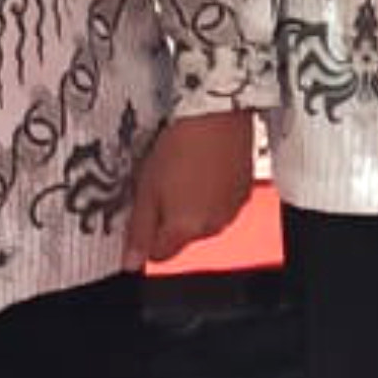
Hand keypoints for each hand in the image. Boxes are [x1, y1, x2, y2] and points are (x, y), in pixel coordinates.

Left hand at [123, 109, 256, 266]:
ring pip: (204, 221)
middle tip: (162, 187)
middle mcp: (212, 227)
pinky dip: (214, 194)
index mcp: (185, 230)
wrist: (218, 113)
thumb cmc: (179, 146)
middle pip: (183, 238)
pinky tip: (206, 168)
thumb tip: (131, 263)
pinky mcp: (245, 191)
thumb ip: (139, 231)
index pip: (159, 255)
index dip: (147, 237)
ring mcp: (232, 209)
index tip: (143, 214)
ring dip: (194, 207)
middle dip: (172, 220)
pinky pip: (223, 204)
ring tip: (186, 173)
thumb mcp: (145, 189)